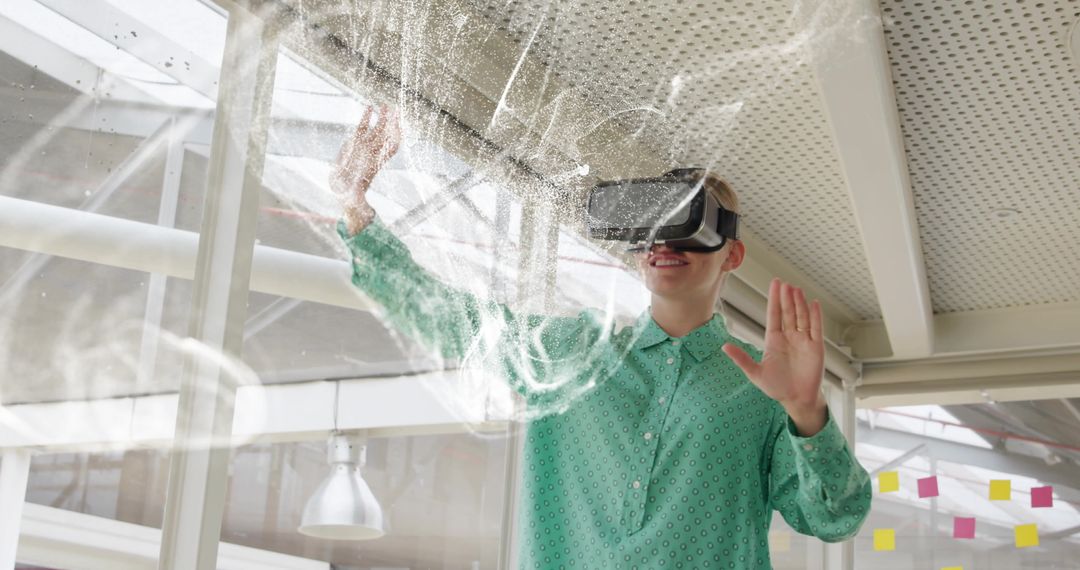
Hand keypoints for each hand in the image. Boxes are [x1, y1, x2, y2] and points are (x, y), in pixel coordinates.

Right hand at [332, 104, 400, 232]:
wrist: (344, 192)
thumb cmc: (350, 197)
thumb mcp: (355, 202)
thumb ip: (360, 205)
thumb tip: (368, 216)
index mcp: (374, 164)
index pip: (389, 149)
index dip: (395, 138)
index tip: (400, 127)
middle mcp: (372, 153)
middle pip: (385, 135)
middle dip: (390, 123)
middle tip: (394, 108)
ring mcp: (364, 147)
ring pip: (376, 129)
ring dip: (381, 117)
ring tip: (384, 104)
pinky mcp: (355, 143)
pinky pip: (363, 128)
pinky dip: (367, 118)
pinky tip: (368, 106)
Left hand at [722, 278, 826, 434]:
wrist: (797, 400)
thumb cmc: (777, 387)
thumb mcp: (755, 373)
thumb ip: (741, 359)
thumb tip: (724, 347)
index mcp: (773, 340)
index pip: (774, 315)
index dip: (774, 300)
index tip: (775, 285)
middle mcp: (789, 337)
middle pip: (787, 312)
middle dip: (786, 298)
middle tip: (784, 283)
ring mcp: (803, 341)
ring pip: (801, 317)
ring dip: (799, 303)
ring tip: (796, 289)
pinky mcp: (815, 347)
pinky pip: (816, 328)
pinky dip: (816, 316)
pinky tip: (814, 303)